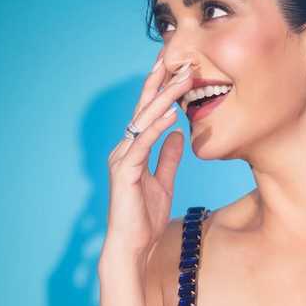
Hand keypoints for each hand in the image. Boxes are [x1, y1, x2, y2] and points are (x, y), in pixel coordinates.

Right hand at [103, 52, 195, 258]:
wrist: (132, 246)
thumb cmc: (145, 219)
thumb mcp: (163, 182)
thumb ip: (169, 158)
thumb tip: (178, 133)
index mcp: (134, 150)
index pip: (148, 113)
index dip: (162, 90)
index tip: (176, 68)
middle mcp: (125, 149)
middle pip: (144, 109)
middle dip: (162, 83)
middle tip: (179, 59)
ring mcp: (123, 158)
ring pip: (144, 120)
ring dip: (164, 98)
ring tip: (182, 78)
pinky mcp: (125, 172)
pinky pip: (143, 144)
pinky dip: (156, 127)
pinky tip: (170, 113)